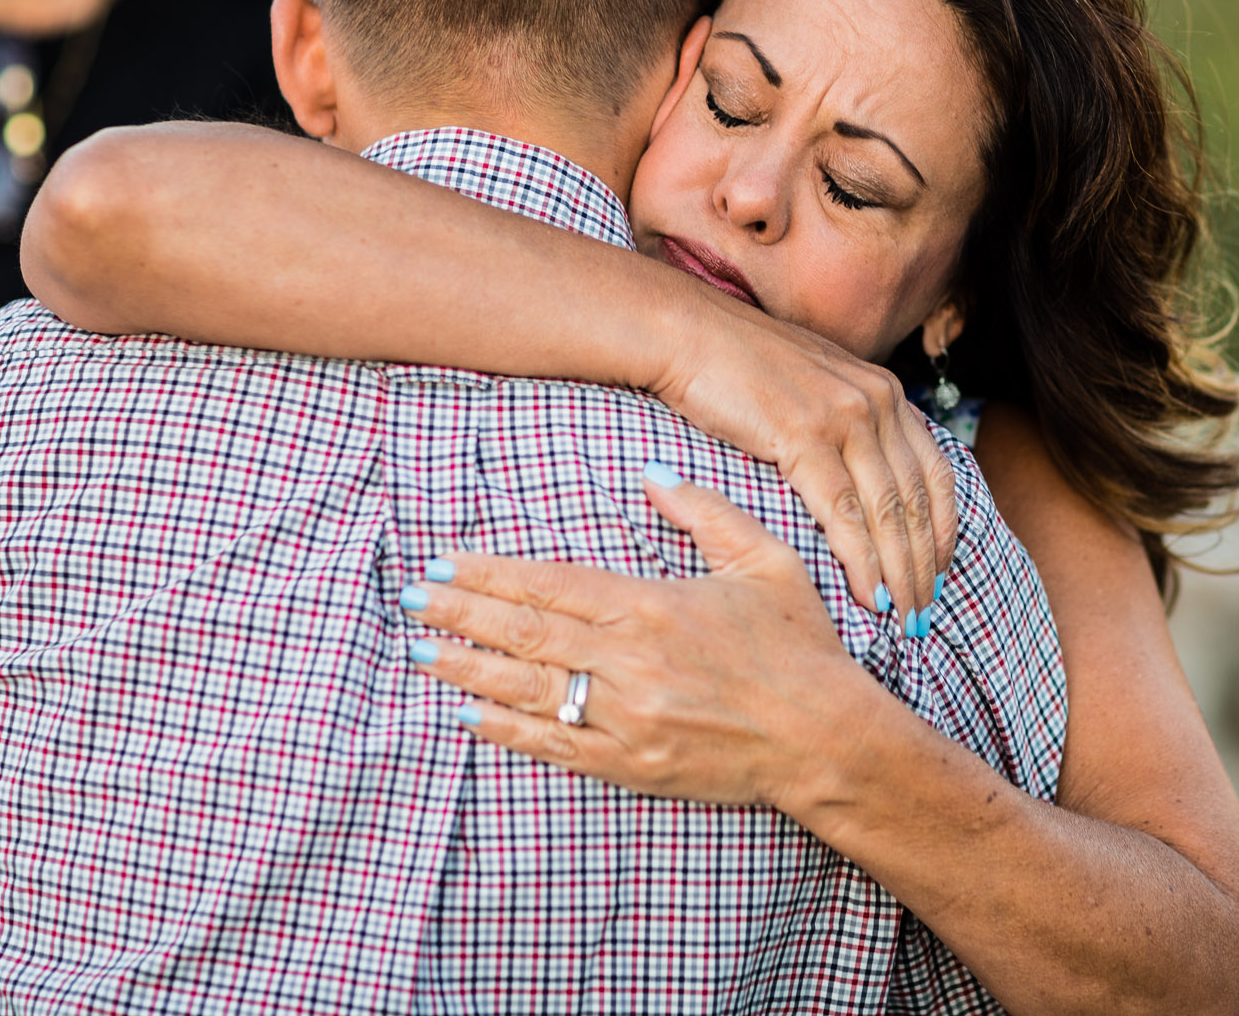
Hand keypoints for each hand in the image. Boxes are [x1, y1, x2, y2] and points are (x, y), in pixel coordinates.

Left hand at [400, 468, 883, 808]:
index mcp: (653, 605)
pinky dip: (507, 731)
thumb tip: (651, 472)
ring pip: (527, 689)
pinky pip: (553, 745)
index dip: (491, 572)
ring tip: (419, 653)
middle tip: (411, 597)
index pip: (550, 583)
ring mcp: (625, 718)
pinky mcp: (630, 765)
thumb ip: (705, 511)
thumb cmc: (800, 647)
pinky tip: (469, 716)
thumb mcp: (765, 561)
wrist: (827, 739)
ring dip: (466, 669)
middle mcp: (629, 661)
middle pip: (523, 631)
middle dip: (460, 612)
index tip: (446, 561)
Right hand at [648, 294, 956, 627]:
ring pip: (887, 512)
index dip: (942, 528)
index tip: (939, 572)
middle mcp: (876, 401)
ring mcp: (844, 416)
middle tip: (924, 614)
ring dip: (899, 573)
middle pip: (915, 500)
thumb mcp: (814, 387)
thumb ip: (845, 424)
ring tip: (903, 619)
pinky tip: (868, 595)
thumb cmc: (739, 366)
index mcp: (884, 391)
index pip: (934, 471)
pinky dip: (861, 560)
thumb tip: (856, 476)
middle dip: (924, 565)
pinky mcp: (805, 435)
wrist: (688, 334)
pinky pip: (844, 512)